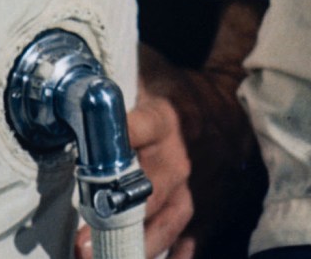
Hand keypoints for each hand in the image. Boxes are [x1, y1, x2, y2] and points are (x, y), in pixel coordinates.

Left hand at [75, 0, 265, 258]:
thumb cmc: (181, 91)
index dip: (112, 140)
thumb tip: (75, 76)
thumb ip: (120, 76)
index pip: (135, 128)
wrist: (235, 108)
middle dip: (115, 217)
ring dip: (135, 248)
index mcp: (164, 119)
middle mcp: (179, 159)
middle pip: (148, 191)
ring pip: (166, 226)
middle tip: (82, 241)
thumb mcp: (153, 71)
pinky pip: (189, 246)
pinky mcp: (206, 215)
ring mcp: (195, 191)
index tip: (87, 154)